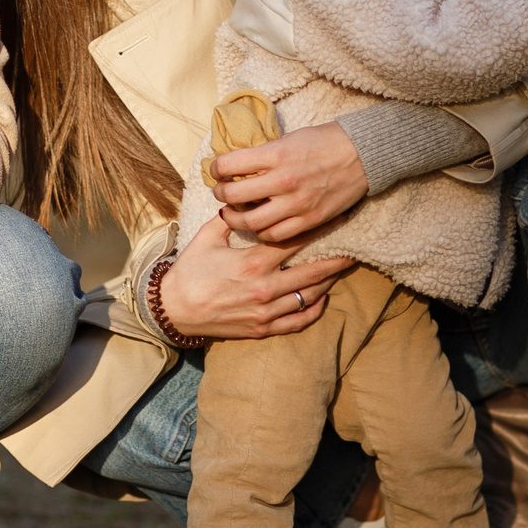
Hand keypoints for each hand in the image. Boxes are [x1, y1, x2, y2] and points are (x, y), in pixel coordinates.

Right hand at [155, 216, 353, 342]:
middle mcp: (264, 288)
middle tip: (354, 247)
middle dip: (335, 258)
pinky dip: (313, 310)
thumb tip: (244, 199)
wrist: (174, 310)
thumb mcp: (206, 239)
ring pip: (309, 296)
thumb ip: (229, 219)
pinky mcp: (262, 329)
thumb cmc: (189, 272)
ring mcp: (265, 311)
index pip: (294, 242)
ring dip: (328, 282)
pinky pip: (297, 321)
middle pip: (312, 271)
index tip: (337, 219)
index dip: (318, 229)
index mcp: (252, 263)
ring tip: (341, 269)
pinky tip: (322, 298)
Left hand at [211, 122, 371, 245]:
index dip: (216, 168)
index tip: (216, 170)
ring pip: (251, 223)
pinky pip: (275, 235)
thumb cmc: (325, 141)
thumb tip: (238, 167)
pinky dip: (261, 232)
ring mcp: (297, 204)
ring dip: (235, 219)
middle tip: (221, 193)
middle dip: (220, 195)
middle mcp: (283, 180)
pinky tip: (259, 225)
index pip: (229, 164)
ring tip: (232, 214)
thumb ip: (265, 155)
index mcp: (276, 154)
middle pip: (234, 196)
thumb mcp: (289, 139)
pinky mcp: (309, 220)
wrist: (364, 154)